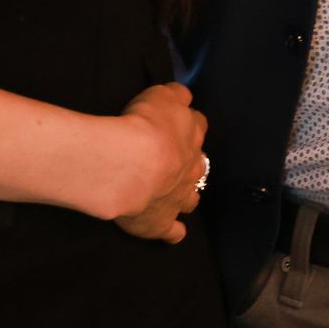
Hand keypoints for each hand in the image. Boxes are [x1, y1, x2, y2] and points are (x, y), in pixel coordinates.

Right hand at [111, 82, 206, 244]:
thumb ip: (175, 95)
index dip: (189, 124)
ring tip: (178, 196)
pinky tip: (173, 233)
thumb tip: (184, 97)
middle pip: (198, 165)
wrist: (130, 165)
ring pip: (190, 198)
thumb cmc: (144, 125)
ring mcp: (178, 197)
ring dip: (186, 196)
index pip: (197, 125)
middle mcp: (190, 168)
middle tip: (175, 161)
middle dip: (191, 163)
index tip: (179, 124)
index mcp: (191, 135)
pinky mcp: (160, 223)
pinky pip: (172, 231)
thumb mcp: (160, 95)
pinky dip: (173, 232)